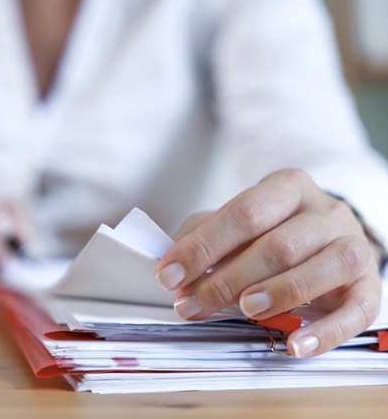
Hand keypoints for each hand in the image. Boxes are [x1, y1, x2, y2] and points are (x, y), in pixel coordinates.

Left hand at [155, 169, 382, 357]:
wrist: (332, 238)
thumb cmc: (273, 231)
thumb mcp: (237, 223)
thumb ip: (203, 234)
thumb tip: (168, 258)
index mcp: (287, 188)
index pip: (243, 213)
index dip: (203, 246)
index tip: (168, 275)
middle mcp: (325, 212)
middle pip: (278, 245)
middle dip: (228, 279)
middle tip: (192, 304)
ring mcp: (353, 246)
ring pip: (322, 268)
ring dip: (279, 293)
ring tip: (245, 311)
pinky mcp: (370, 286)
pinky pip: (357, 312)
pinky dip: (325, 333)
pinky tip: (295, 346)